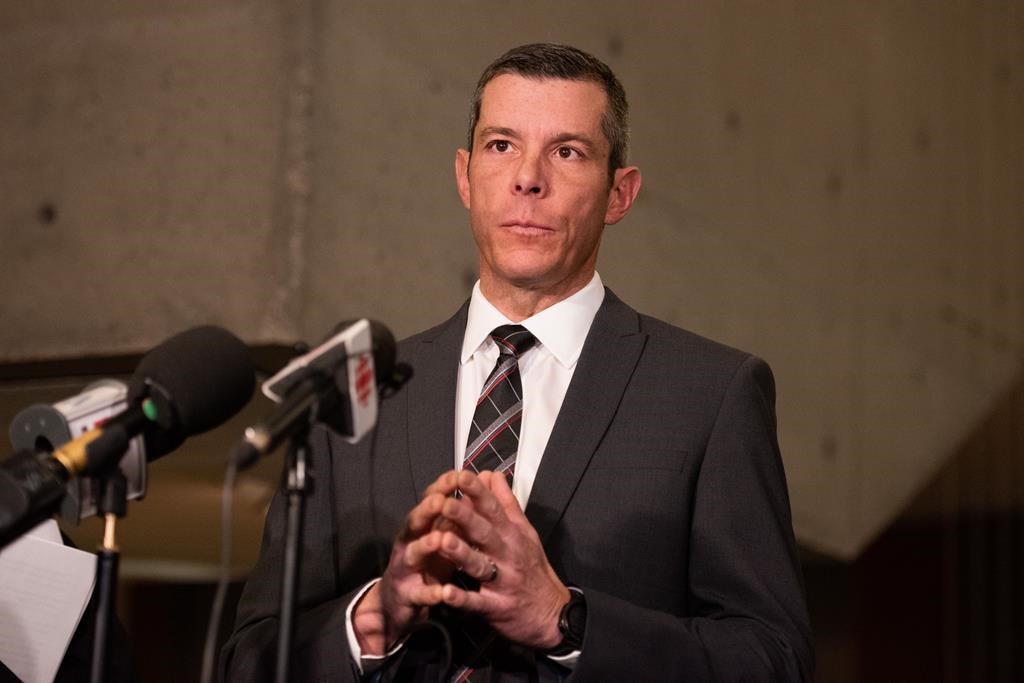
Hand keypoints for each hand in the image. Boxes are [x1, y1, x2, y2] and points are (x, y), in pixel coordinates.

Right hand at [351, 471, 462, 654]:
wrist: (397, 603)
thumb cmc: (426, 563)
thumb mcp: (441, 535)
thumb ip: (455, 514)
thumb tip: (475, 486)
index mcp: (421, 526)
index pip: (429, 501)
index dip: (442, 488)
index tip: (458, 474)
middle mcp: (409, 543)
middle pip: (415, 522)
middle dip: (427, 511)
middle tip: (441, 500)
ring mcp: (405, 569)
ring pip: (413, 554)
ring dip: (425, 546)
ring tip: (439, 539)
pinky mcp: (408, 595)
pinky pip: (421, 594)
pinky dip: (431, 593)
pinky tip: (443, 592)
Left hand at [432, 470, 569, 649]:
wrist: (551, 614)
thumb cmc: (533, 568)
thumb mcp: (525, 532)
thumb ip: (506, 503)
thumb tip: (492, 475)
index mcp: (512, 534)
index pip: (494, 508)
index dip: (477, 492)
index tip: (462, 476)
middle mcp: (508, 554)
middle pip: (484, 532)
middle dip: (465, 517)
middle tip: (445, 503)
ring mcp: (502, 581)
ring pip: (479, 565)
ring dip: (461, 553)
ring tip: (443, 541)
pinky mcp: (495, 607)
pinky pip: (477, 602)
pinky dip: (462, 599)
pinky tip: (446, 593)